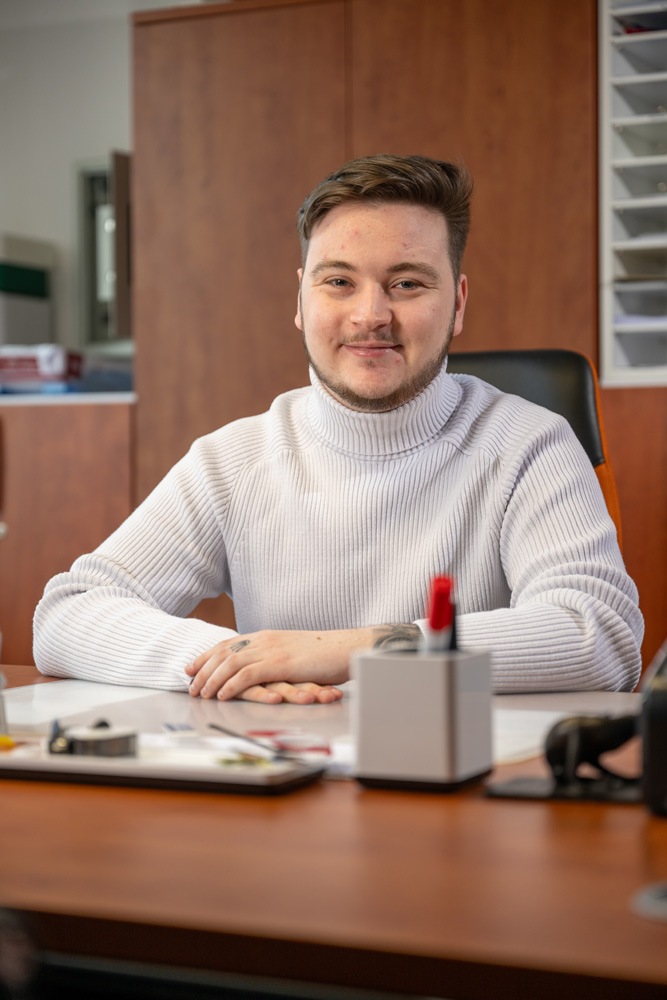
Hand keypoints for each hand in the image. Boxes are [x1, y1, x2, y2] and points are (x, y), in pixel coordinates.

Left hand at [185, 627, 376, 702]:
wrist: (347, 647)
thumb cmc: (326, 654)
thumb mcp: (294, 653)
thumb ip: (275, 658)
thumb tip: (263, 669)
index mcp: (267, 636)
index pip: (229, 644)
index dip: (207, 656)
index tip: (191, 667)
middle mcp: (265, 639)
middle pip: (224, 652)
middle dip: (203, 669)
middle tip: (189, 684)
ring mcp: (272, 650)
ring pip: (231, 663)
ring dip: (212, 679)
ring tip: (200, 694)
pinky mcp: (281, 663)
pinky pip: (248, 674)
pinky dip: (231, 685)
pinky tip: (222, 696)